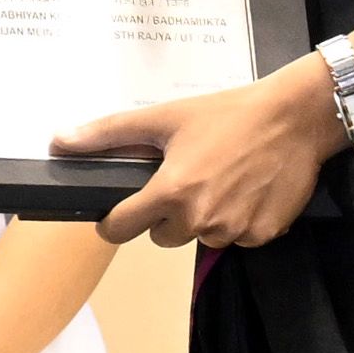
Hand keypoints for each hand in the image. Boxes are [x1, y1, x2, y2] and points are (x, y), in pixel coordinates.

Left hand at [52, 57, 344, 248]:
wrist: (294, 118)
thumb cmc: (226, 114)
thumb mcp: (164, 117)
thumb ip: (108, 133)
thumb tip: (59, 141)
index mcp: (172, 192)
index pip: (121, 229)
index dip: (114, 221)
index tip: (118, 212)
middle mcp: (201, 219)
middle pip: (162, 236)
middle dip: (164, 214)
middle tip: (182, 179)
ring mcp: (235, 231)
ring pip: (200, 237)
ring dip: (202, 217)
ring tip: (218, 179)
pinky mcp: (264, 235)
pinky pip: (235, 238)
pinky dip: (235, 220)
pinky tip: (244, 189)